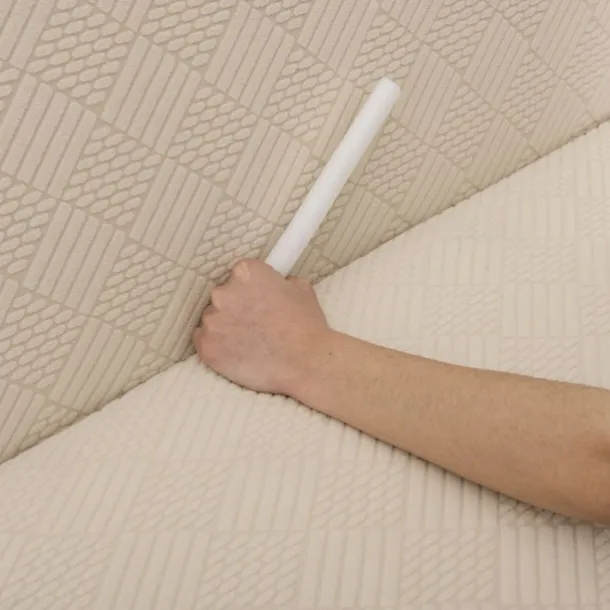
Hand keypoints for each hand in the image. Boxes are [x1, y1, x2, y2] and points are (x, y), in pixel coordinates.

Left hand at [193, 259, 329, 394]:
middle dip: (236, 307)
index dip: (251, 289)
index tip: (259, 301)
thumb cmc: (306, 327)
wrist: (305, 363)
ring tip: (248, 341)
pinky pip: (204, 340)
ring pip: (213, 319)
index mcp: (245, 273)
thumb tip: (275, 283)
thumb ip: (279, 280)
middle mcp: (223, 293)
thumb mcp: (301, 289)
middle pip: (223, 296)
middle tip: (255, 323)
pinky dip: (217, 345)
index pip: (239, 274)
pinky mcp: (206, 346)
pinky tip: (237, 352)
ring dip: (226, 327)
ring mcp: (212, 321)